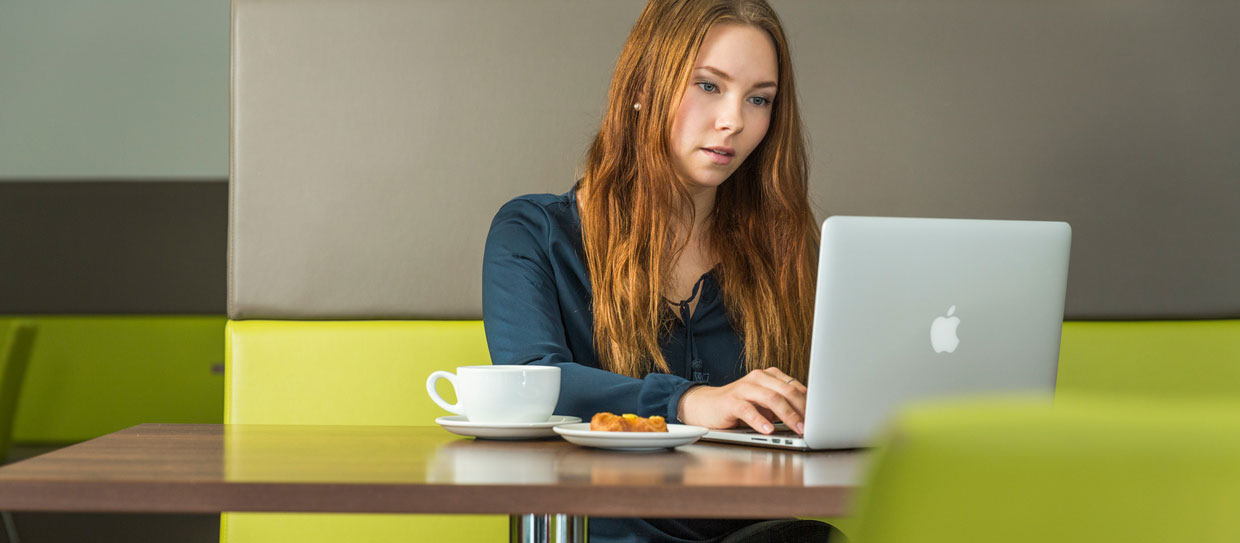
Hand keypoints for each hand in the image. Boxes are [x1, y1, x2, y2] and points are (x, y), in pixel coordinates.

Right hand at [678, 368, 807, 434]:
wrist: (705, 406)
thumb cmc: (739, 406)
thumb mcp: (764, 404)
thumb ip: (782, 406)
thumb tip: (809, 418)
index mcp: (770, 376)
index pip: (795, 387)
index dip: (810, 402)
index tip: (822, 416)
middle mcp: (758, 378)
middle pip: (786, 391)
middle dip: (802, 409)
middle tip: (813, 425)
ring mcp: (744, 388)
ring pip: (771, 398)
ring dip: (787, 415)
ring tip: (798, 429)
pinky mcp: (730, 401)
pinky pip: (748, 410)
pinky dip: (760, 421)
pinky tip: (768, 430)